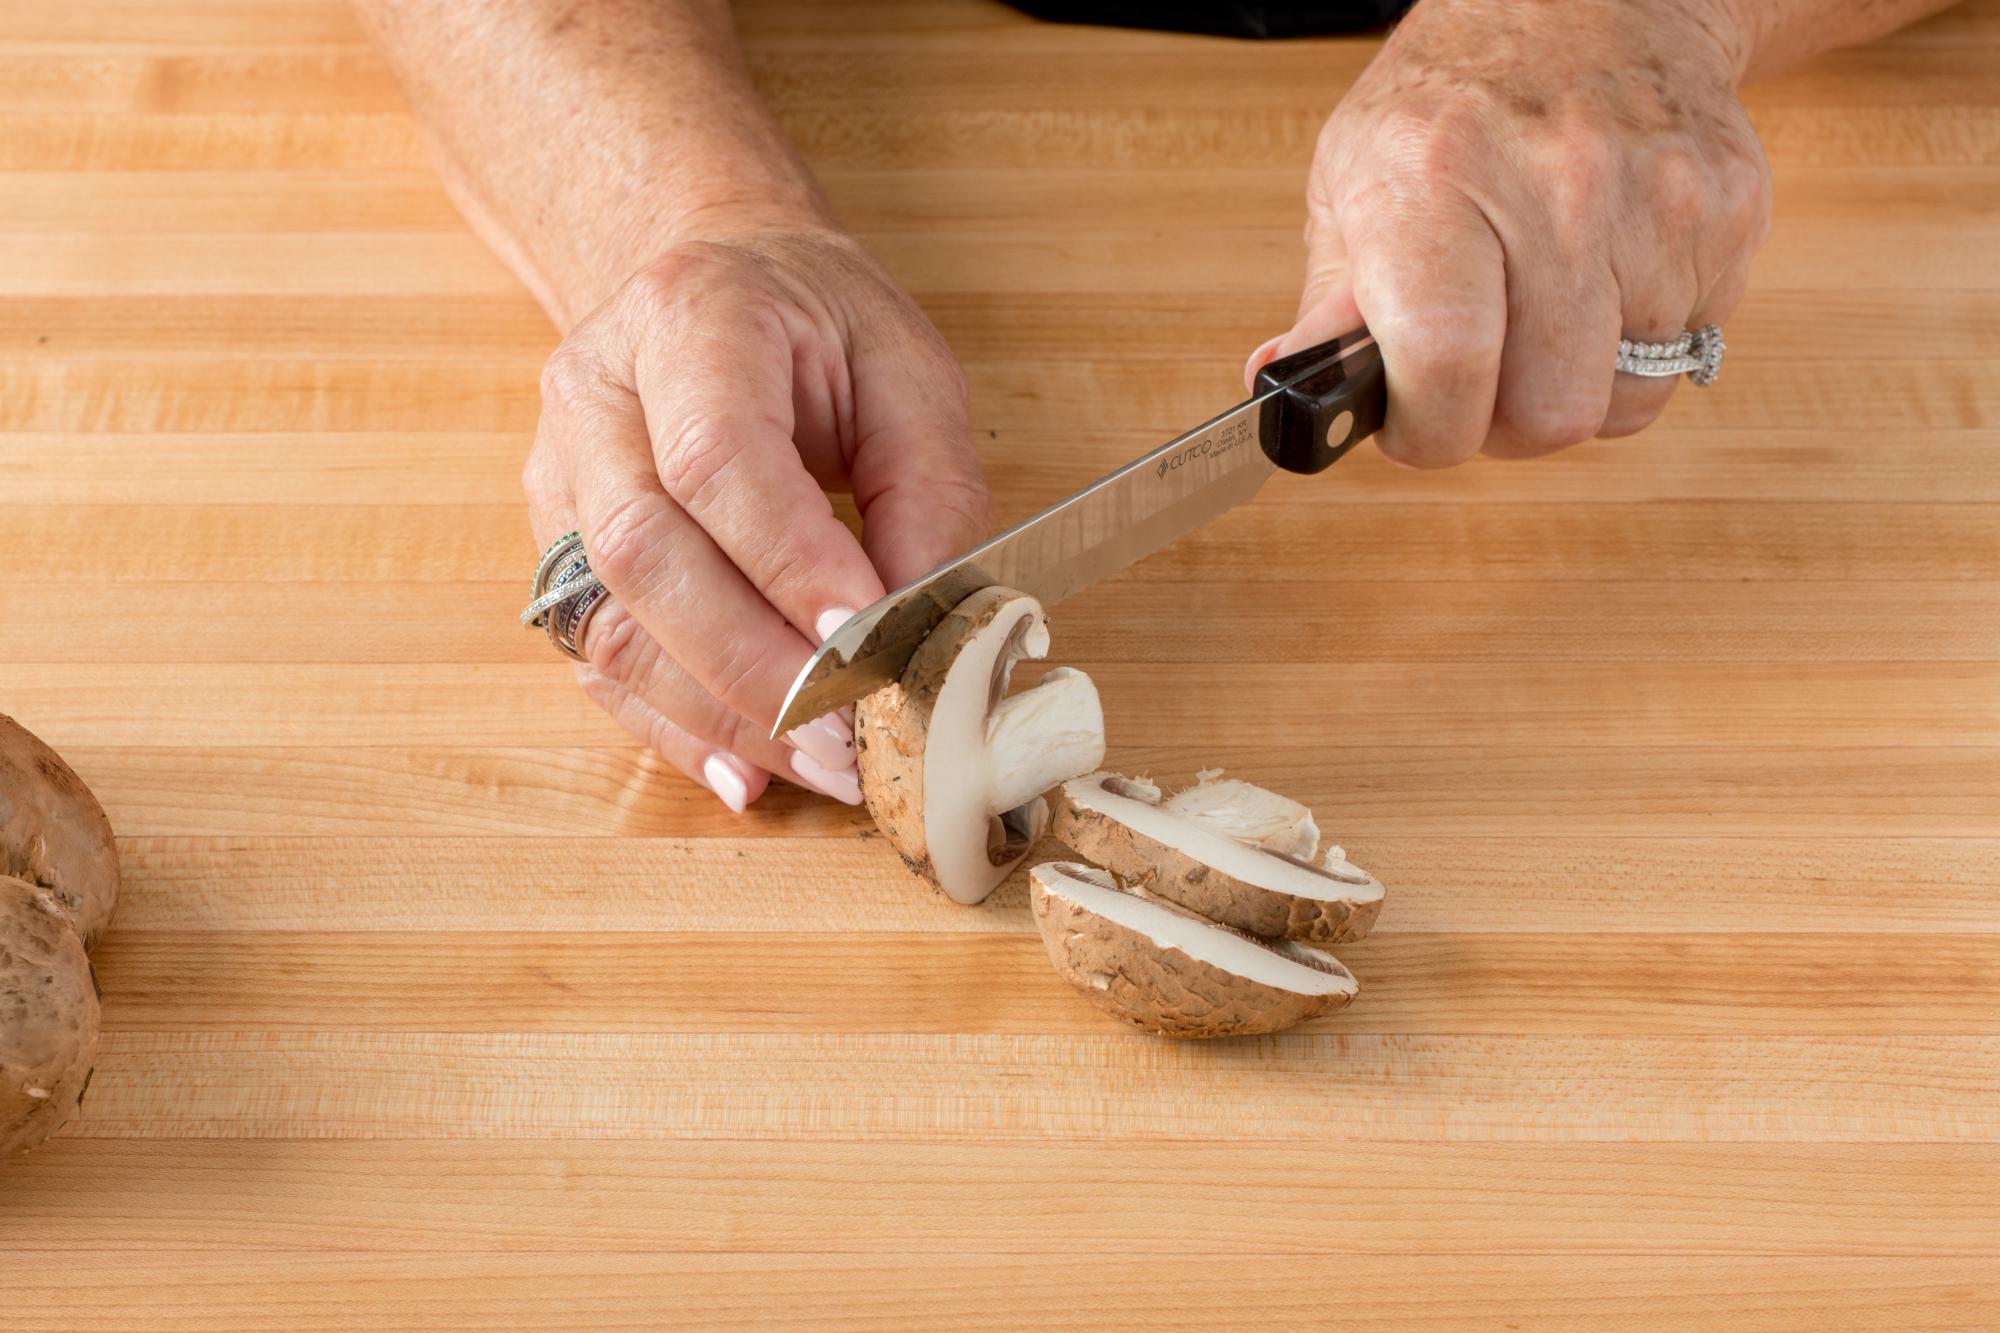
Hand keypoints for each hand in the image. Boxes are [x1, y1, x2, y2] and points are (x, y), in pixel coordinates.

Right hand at [523, 225, 989, 809]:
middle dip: (754, 666)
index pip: (714, 456)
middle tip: (853, 735)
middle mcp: (593, 396)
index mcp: (686, 317)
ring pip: (609, 625)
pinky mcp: (555, 556)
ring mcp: (556, 480)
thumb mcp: (910, 371)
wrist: (716, 283)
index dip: (786, 562)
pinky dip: (678, 732)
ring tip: (825, 767)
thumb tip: (921, 628)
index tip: (866, 638)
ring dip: (720, 716)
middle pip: (642, 552)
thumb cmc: (820, 328)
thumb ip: (930, 490)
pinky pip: (598, 666)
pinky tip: (752, 772)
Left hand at [1248, 0, 1771, 463]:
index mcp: (1436, 182)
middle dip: (1503, 425)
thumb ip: (1328, 303)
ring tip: (1540, 325)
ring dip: (1575, 391)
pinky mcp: (1730, 216)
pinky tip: (1603, 282)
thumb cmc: (1455, 98)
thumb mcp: (1354, 176)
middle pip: (1548, 414)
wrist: (1594, 0)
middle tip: (1480, 382)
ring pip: (1625, 401)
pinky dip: (1637, 346)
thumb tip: (1283, 390)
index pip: (1446, 367)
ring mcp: (1659, 204)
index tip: (1416, 424)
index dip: (1428, 431)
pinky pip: (1684, 353)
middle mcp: (1557, 190)